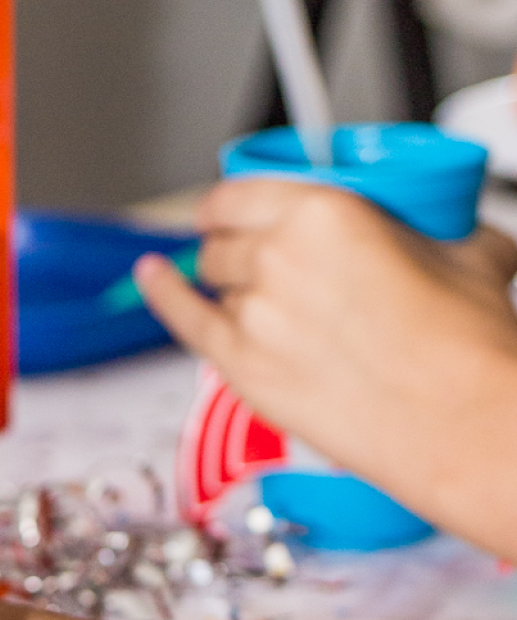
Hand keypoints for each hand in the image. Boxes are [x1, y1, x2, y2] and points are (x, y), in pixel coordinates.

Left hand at [136, 178, 516, 553]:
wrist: (464, 426)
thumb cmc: (468, 349)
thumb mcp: (469, 249)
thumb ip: (432, 225)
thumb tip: (435, 224)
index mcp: (323, 212)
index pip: (240, 192)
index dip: (235, 202)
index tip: (237, 207)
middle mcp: (276, 258)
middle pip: (224, 241)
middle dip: (239, 246)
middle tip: (265, 260)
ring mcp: (254, 315)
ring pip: (216, 282)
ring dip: (234, 285)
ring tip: (271, 301)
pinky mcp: (243, 367)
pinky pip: (184, 318)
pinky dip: (164, 293)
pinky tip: (150, 276)